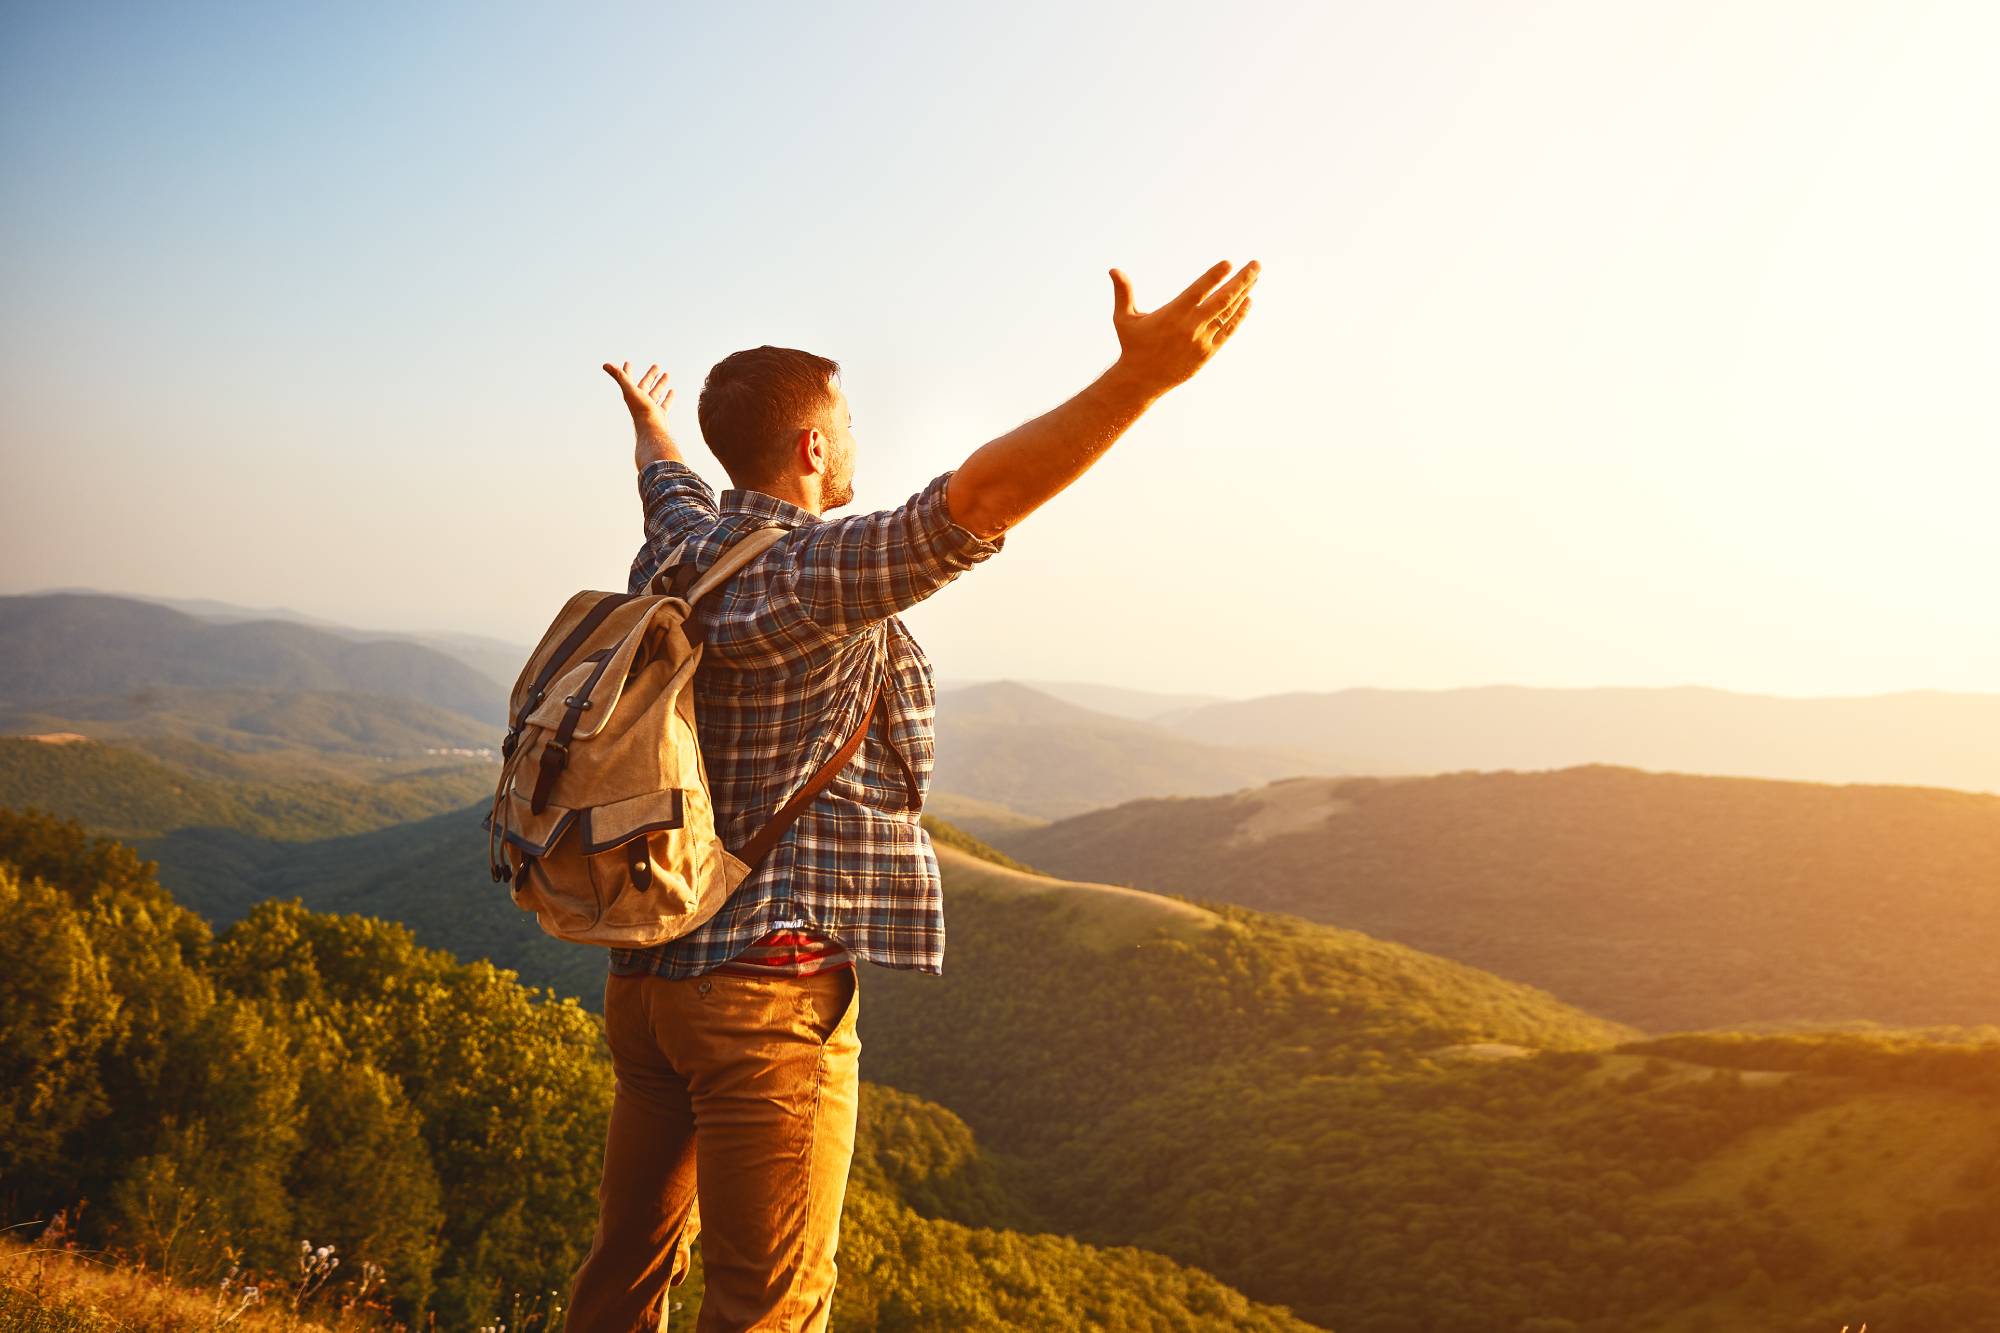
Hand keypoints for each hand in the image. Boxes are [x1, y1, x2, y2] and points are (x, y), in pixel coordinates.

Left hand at [604, 361, 680, 469]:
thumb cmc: (641, 411)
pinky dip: (668, 396)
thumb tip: (604, 364)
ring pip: (656, 393)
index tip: (627, 363)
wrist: (652, 430)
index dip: (626, 371)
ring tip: (666, 374)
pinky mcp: (660, 415)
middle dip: (650, 375)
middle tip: (656, 366)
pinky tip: (672, 391)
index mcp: (632, 395)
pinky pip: (664, 403)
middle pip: (645, 385)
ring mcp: (651, 408)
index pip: (627, 380)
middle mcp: (640, 401)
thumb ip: (619, 376)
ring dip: (660, 384)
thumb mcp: (630, 390)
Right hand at [1106, 259, 1259, 395]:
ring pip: (1228, 314)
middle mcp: (1190, 327)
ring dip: (1243, 294)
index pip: (1198, 291)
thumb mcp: (1124, 318)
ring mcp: (1201, 340)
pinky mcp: (1207, 353)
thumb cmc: (1132, 345)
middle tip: (1256, 264)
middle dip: (1242, 280)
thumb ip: (1123, 292)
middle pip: (1222, 300)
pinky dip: (1239, 316)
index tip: (1229, 263)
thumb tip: (1113, 269)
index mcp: (1172, 314)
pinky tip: (1249, 301)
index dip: (1214, 277)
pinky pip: (1228, 331)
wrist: (1141, 380)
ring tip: (1255, 276)